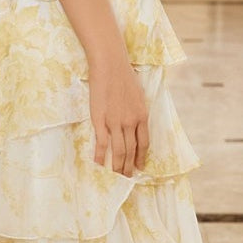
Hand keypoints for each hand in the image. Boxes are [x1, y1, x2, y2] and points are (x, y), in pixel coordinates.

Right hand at [89, 57, 149, 175]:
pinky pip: (102, 143)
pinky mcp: (100, 120)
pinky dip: (101, 156)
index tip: (139, 167)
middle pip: (131, 150)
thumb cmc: (124, 76)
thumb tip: (136, 120)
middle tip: (127, 177)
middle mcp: (131, 122)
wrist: (110, 66)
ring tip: (116, 176)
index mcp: (142, 116)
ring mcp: (115, 123)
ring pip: (119, 151)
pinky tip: (99, 165)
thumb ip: (137, 110)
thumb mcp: (138, 94)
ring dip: (118, 166)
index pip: (143, 143)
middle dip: (129, 166)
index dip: (141, 157)